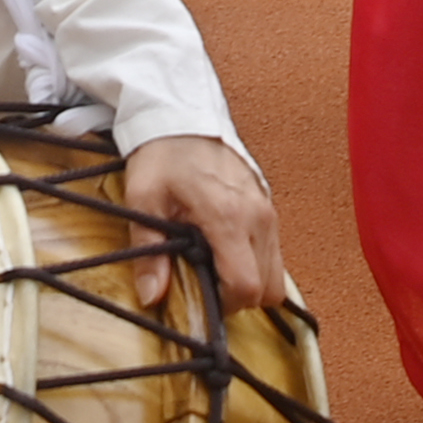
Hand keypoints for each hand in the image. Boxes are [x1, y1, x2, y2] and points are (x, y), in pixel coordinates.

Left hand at [116, 131, 289, 311]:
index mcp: (228, 217)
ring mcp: (267, 212)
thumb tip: (152, 296)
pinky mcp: (268, 207)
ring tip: (215, 270)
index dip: (226, 305)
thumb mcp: (144, 200)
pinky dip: (256, 264)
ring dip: (251, 283)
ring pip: (278, 274)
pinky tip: (225, 252)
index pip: (246, 285)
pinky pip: (274, 253)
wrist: (182, 116)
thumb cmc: (163, 156)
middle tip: (207, 289)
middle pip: (269, 288)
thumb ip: (150, 251)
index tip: (202, 299)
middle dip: (240, 300)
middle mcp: (257, 217)